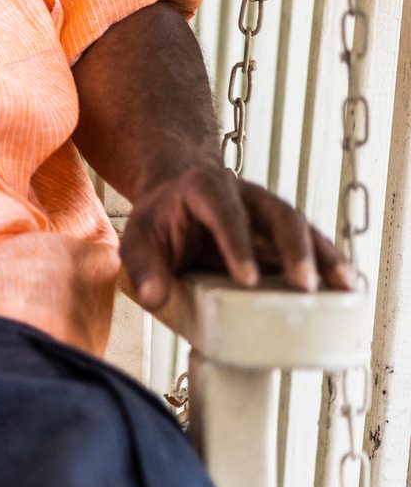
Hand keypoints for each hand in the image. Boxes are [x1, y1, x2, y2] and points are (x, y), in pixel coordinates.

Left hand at [121, 161, 355, 309]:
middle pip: (278, 215)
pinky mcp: (282, 233)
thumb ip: (142, 265)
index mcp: (205, 188)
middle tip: (304, 286)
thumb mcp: (138, 237)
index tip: (245, 278)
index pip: (224, 211)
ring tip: (343, 286)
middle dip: (294, 250)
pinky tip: (346, 286)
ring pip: (303, 228)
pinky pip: (312, 244)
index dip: (237, 243)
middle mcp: (246, 196)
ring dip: (324, 256)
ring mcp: (268, 213)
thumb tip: (155, 298)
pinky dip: (330, 262)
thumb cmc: (159, 219)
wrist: (176, 196)